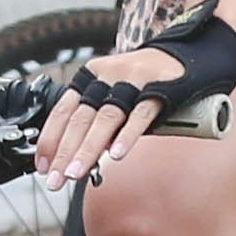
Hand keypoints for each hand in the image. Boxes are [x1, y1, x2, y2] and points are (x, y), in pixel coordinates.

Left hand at [34, 5, 235, 185]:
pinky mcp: (160, 90)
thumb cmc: (148, 80)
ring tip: (75, 174)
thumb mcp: (115, 90)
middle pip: (81, 119)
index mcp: (91, 75)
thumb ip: (97, 117)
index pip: (63, 110)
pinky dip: (126, 136)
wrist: (192, 54)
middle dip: (64, 152)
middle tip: (55, 180)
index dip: (50, 139)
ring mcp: (134, 81)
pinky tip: (115, 156)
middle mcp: (108, 76)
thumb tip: (75, 155)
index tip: (43, 166)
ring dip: (88, 149)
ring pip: (105, 119)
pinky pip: (140, 116)